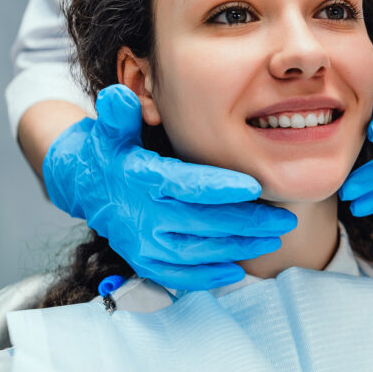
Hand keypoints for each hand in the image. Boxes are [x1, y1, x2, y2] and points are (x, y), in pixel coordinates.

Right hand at [42, 85, 296, 289]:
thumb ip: (121, 114)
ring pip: (197, 251)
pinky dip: (208, 276)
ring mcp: (141, 243)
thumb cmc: (113, 151)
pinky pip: (178, 275)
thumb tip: (120, 96)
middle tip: (285, 219)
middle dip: (247, 222)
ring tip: (273, 238)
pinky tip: (238, 269)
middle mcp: (141, 214)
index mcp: (140, 178)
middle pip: (202, 221)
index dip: (221, 187)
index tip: (256, 186)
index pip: (186, 185)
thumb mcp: (112, 129)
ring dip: (238, 247)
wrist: (87, 186)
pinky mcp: (143, 261)